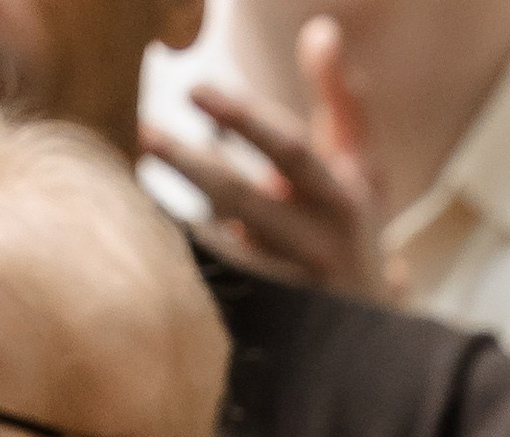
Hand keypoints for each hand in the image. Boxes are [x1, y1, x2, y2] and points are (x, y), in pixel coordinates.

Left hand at [142, 29, 389, 299]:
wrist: (368, 333)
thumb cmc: (353, 228)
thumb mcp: (361, 166)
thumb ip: (342, 98)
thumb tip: (322, 29)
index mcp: (342, 200)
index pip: (289, 151)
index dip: (243, 118)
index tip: (195, 89)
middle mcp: (319, 247)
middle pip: (247, 200)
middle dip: (194, 164)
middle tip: (148, 131)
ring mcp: (291, 290)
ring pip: (225, 248)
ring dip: (181, 213)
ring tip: (141, 179)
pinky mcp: (268, 322)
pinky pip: (219, 286)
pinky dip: (191, 257)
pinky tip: (157, 229)